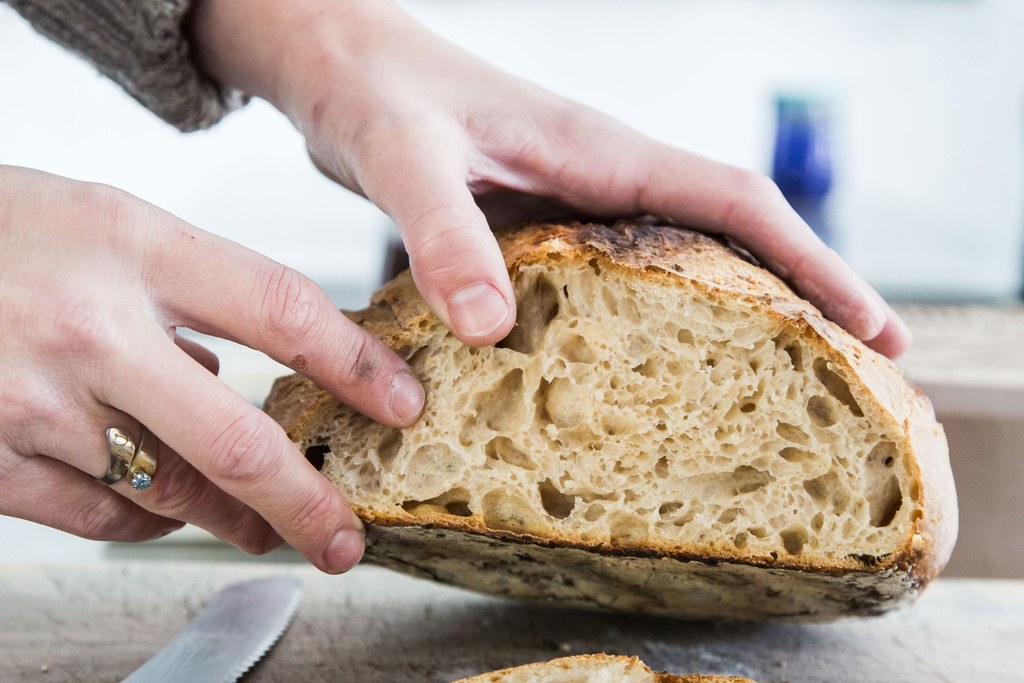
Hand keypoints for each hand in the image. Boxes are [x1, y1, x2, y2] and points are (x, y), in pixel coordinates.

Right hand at [0, 165, 423, 571]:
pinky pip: (97, 515)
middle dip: (308, 504)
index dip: (358, 367)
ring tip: (269, 527)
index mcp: (134, 244)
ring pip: (169, 490)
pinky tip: (158, 505)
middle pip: (237, 441)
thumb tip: (246, 377)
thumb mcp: (108, 224)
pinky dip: (142, 516)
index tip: (402, 403)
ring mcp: (34, 401)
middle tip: (347, 539)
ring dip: (232, 518)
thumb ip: (190, 295)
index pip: (284, 311)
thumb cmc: (3, 233)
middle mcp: (91, 327)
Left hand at [191, 0, 910, 356]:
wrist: (337, 61)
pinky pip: (619, 276)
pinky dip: (655, 320)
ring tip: (775, 389)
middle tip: (851, 382)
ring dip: (736, 316)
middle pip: (733, 239)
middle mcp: (602, 176)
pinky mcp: (539, 223)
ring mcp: (575, 201)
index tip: (874, 330)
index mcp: (599, 152)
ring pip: (682, 260)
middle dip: (800, 301)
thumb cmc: (372, 91)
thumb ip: (442, 231)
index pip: (737, 204)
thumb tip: (494, 327)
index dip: (814, 266)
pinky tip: (649, 368)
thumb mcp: (402, 155)